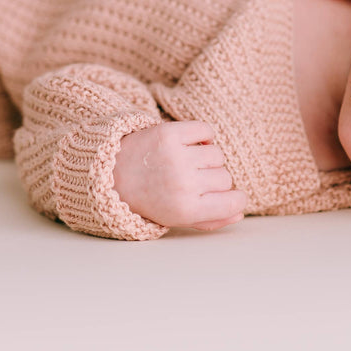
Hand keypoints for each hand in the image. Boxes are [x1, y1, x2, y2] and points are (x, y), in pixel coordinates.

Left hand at [113, 121, 247, 230]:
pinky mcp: (169, 133)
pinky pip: (206, 130)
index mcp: (186, 210)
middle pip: (225, 178)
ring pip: (217, 154)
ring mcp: (176, 156)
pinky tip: (189, 144)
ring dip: (206, 158)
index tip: (228, 196)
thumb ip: (210, 220)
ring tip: (187, 163)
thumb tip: (239, 212)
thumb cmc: (147, 199)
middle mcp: (183, 183)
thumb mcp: (175, 219)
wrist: (111, 175)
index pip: (234, 202)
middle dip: (213, 180)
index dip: (236, 199)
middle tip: (191, 181)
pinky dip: (203, 136)